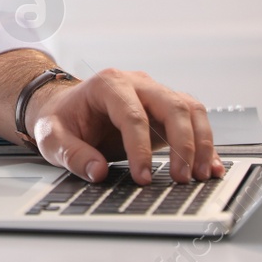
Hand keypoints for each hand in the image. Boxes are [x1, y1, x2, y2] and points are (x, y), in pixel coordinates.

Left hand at [24, 69, 222, 185]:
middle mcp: (137, 84)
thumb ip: (71, 154)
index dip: (140, 148)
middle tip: (181, 178)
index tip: (142, 177)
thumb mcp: (51, 137)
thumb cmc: (61, 119)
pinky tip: (211, 166)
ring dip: (200, 142)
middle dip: (182, 143)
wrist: (66, 108)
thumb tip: (97, 171)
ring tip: (200, 175)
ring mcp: (154, 95)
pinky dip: (205, 143)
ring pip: (189, 110)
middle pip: (172, 105)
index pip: (132, 115)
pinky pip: (193, 121)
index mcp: (108, 84)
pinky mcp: (165, 111)